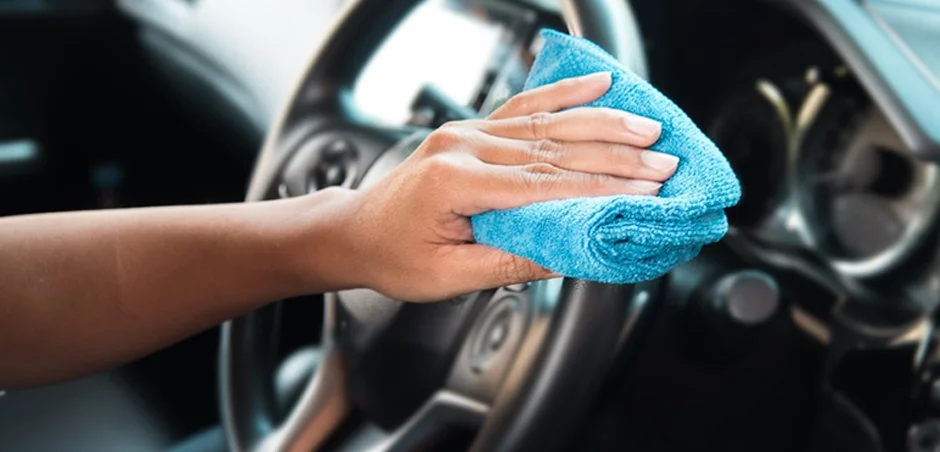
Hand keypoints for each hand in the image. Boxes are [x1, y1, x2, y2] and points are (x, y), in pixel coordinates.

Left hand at [330, 72, 677, 300]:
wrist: (354, 230)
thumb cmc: (394, 257)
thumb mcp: (448, 275)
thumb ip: (508, 263)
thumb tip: (570, 256)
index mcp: (455, 182)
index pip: (542, 184)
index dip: (599, 189)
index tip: (643, 192)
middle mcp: (463, 146)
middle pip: (553, 149)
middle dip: (614, 156)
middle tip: (662, 162)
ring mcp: (467, 132)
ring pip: (545, 123)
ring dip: (600, 124)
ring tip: (646, 127)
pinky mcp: (471, 129)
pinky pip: (523, 107)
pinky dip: (562, 95)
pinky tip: (595, 84)